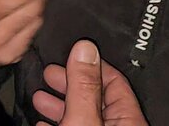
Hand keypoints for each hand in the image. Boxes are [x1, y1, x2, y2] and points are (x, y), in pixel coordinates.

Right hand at [33, 41, 148, 125]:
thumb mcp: (82, 119)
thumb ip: (83, 86)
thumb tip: (85, 49)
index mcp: (128, 120)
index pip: (115, 81)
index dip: (90, 65)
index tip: (69, 55)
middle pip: (94, 98)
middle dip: (68, 83)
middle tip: (49, 73)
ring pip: (81, 116)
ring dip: (59, 105)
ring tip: (40, 97)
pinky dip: (58, 122)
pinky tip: (43, 122)